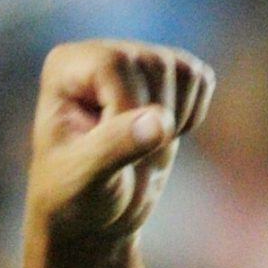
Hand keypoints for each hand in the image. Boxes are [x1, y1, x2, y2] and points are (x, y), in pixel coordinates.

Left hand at [23, 39, 213, 267]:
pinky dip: (192, 115)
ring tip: (140, 149)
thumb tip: (161, 122)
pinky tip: (160, 137)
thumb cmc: (76, 198)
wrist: (97, 214)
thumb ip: (116, 147)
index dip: (125, 108)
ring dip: (174, 121)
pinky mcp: (168, 76)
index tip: (110, 150)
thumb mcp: (86, 180)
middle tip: (126, 158)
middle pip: (155, 64)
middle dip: (153, 119)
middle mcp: (101, 53)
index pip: (114, 64)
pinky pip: (202, 79)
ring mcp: (137, 60)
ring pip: (182, 70)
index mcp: (65, 67)